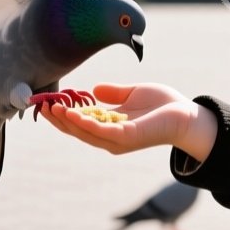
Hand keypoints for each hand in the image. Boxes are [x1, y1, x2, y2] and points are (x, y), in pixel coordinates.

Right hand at [39, 83, 216, 159]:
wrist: (188, 115)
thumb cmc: (164, 105)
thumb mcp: (133, 94)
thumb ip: (114, 93)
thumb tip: (94, 89)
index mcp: (110, 127)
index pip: (79, 123)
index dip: (62, 114)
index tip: (47, 101)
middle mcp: (110, 138)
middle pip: (76, 131)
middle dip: (58, 119)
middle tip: (41, 104)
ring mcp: (118, 140)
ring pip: (85, 132)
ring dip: (67, 121)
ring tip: (52, 107)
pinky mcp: (127, 137)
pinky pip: (101, 131)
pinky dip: (86, 123)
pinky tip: (73, 113)